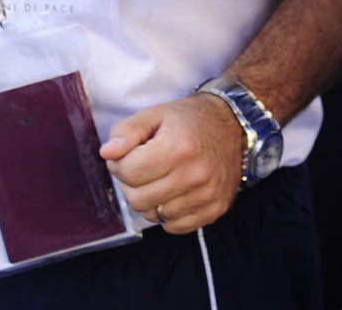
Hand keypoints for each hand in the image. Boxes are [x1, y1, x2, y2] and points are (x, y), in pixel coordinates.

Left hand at [100, 93, 245, 234]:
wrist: (233, 126)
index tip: (127, 154)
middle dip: (131, 184)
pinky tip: (174, 192)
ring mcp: (207, 196)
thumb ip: (126, 132)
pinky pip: (174, 227)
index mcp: (178, 148)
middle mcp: (195, 175)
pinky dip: (167, 213)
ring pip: (154, 216)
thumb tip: (107, 154)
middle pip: (137, 199)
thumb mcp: (155, 114)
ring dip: (149, 200)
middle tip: (141, 167)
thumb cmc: (189, 120)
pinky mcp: (214, 210)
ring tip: (160, 178)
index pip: (128, 172)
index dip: (119, 163)